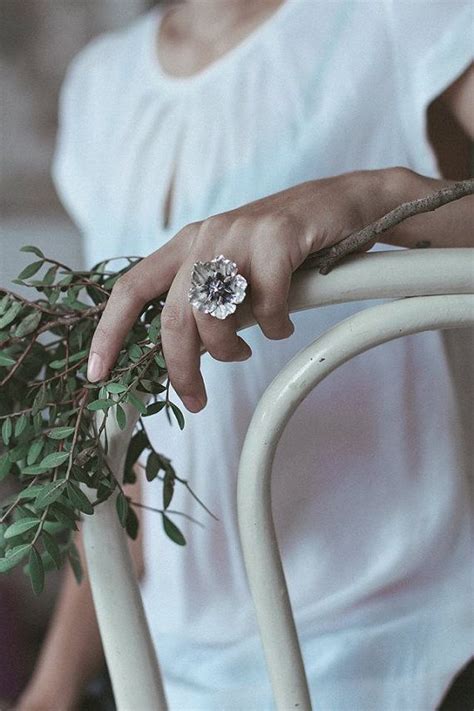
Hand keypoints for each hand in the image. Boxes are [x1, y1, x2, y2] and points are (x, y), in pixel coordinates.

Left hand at [87, 171, 389, 411]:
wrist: (343, 205)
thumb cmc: (284, 249)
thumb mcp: (233, 269)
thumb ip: (206, 302)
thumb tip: (184, 353)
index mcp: (186, 244)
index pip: (130, 288)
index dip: (108, 331)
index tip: (98, 373)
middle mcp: (205, 235)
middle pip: (173, 316)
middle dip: (181, 367)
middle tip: (195, 398)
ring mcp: (240, 233)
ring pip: (214, 313)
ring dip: (230, 348)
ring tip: (247, 350)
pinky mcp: (277, 237)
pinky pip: (266, 304)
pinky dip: (274, 327)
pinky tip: (283, 324)